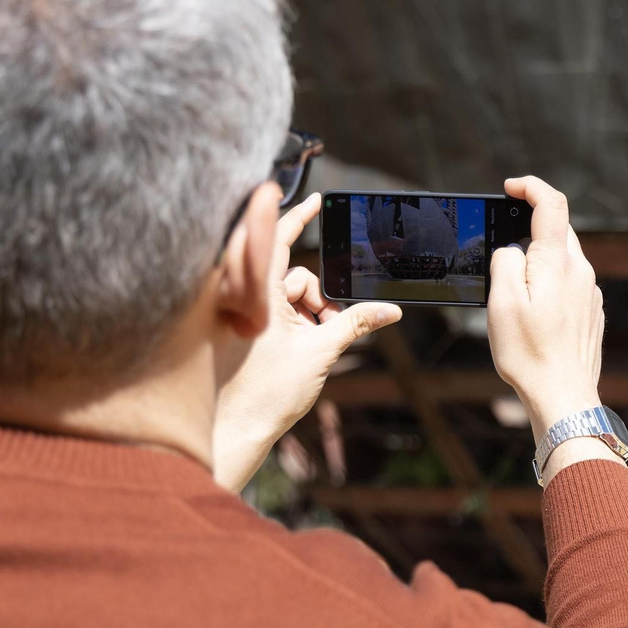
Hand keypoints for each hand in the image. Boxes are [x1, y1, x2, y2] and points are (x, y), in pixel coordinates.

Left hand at [213, 193, 401, 491]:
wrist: (236, 429)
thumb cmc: (268, 392)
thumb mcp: (321, 352)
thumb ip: (355, 324)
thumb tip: (391, 310)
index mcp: (257, 292)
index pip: (278, 238)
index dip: (299, 217)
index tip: (316, 199)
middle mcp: (244, 298)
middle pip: (293, 275)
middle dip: (317, 297)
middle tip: (329, 325)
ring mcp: (241, 315)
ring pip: (287, 296)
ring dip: (308, 314)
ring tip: (315, 345)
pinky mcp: (241, 331)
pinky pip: (274, 313)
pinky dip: (293, 324)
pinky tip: (300, 351)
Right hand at [488, 176, 617, 480]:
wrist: (564, 397)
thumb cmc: (529, 354)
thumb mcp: (501, 303)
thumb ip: (505, 263)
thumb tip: (511, 249)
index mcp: (558, 263)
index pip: (552, 204)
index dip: (531, 187)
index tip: (510, 187)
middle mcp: (581, 272)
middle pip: (558, 231)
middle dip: (529, 228)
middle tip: (500, 247)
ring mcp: (590, 293)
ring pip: (563, 259)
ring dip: (538, 261)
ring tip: (513, 292)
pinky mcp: (592, 312)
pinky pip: (569, 284)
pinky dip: (549, 284)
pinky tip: (533, 312)